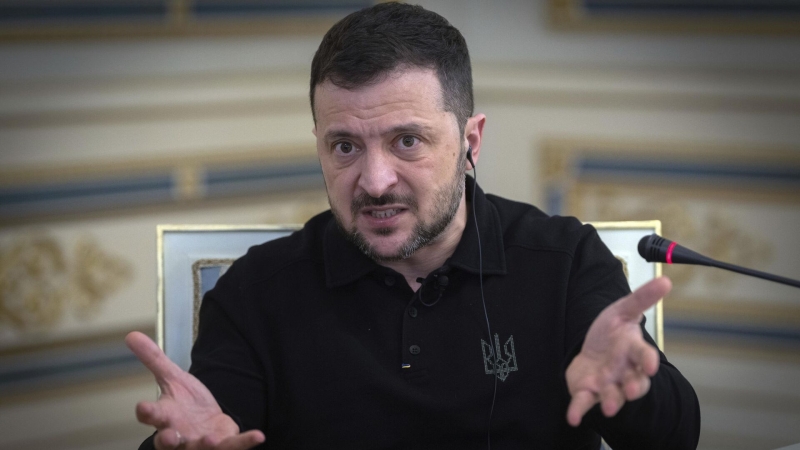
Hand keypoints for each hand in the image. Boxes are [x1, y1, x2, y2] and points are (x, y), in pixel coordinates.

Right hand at [125, 331, 264, 449]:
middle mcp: (179, 435)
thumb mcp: (172, 378)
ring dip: (205, 445)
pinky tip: (258, 436)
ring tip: (210, 440)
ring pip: (199, 449)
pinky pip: (234, 446)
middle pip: (169, 441)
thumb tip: (131, 334)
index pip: (151, 416)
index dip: (146, 413)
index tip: (142, 407)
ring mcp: (201, 444)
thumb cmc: (184, 404)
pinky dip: (245, 442)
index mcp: (165, 416)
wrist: (207, 421)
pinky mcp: (224, 445)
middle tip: (170, 437)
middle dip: (168, 440)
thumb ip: (153, 359)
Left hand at [565, 277, 670, 426]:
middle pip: (634, 383)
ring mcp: (607, 385)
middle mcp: (624, 372)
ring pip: (614, 397)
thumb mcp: (623, 310)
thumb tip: (665, 280)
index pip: (644, 356)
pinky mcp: (588, 393)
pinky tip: (573, 418)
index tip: (649, 365)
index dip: (647, 360)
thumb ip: (642, 298)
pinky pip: (584, 403)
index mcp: (633, 351)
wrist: (593, 352)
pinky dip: (578, 411)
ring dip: (612, 402)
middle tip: (632, 389)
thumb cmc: (611, 333)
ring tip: (608, 407)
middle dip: (634, 386)